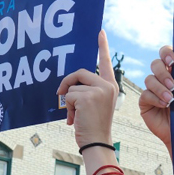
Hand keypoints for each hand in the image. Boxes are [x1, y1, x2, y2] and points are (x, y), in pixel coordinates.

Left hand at [57, 30, 117, 148]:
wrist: (96, 143)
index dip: (102, 46)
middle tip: (63, 97)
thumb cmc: (92, 126)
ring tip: (76, 116)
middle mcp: (107, 86)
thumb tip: (68, 86)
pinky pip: (69, 95)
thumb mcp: (94, 104)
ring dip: (69, 102)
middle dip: (68, 84)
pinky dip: (68, 108)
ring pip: (72, 87)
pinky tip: (75, 119)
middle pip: (80, 73)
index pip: (105, 62)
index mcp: (110, 86)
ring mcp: (99, 90)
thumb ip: (87, 91)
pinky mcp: (89, 97)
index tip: (100, 32)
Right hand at [139, 46, 173, 153]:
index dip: (166, 52)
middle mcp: (162, 78)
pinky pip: (145, 94)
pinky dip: (155, 98)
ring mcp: (152, 90)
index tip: (173, 60)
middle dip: (163, 72)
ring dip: (160, 88)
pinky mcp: (145, 102)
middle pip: (156, 64)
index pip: (166, 54)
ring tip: (171, 99)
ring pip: (149, 79)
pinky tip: (164, 105)